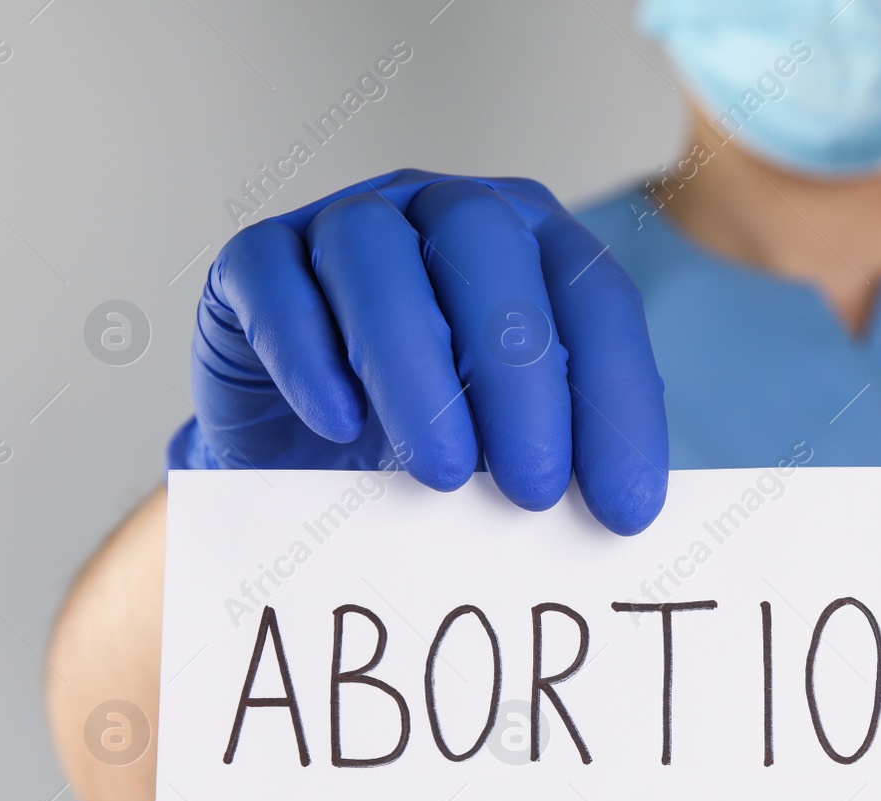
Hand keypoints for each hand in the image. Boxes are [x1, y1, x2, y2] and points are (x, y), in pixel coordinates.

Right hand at [170, 169, 667, 534]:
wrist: (303, 464)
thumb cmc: (425, 445)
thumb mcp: (509, 449)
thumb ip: (560, 452)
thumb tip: (621, 508)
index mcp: (533, 244)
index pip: (593, 296)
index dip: (615, 401)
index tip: (624, 507)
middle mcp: (442, 211)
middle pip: (484, 247)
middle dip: (519, 375)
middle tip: (532, 489)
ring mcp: (343, 223)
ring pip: (373, 250)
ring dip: (414, 365)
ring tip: (441, 475)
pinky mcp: (256, 261)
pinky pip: (273, 275)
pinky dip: (307, 351)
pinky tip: (337, 424)